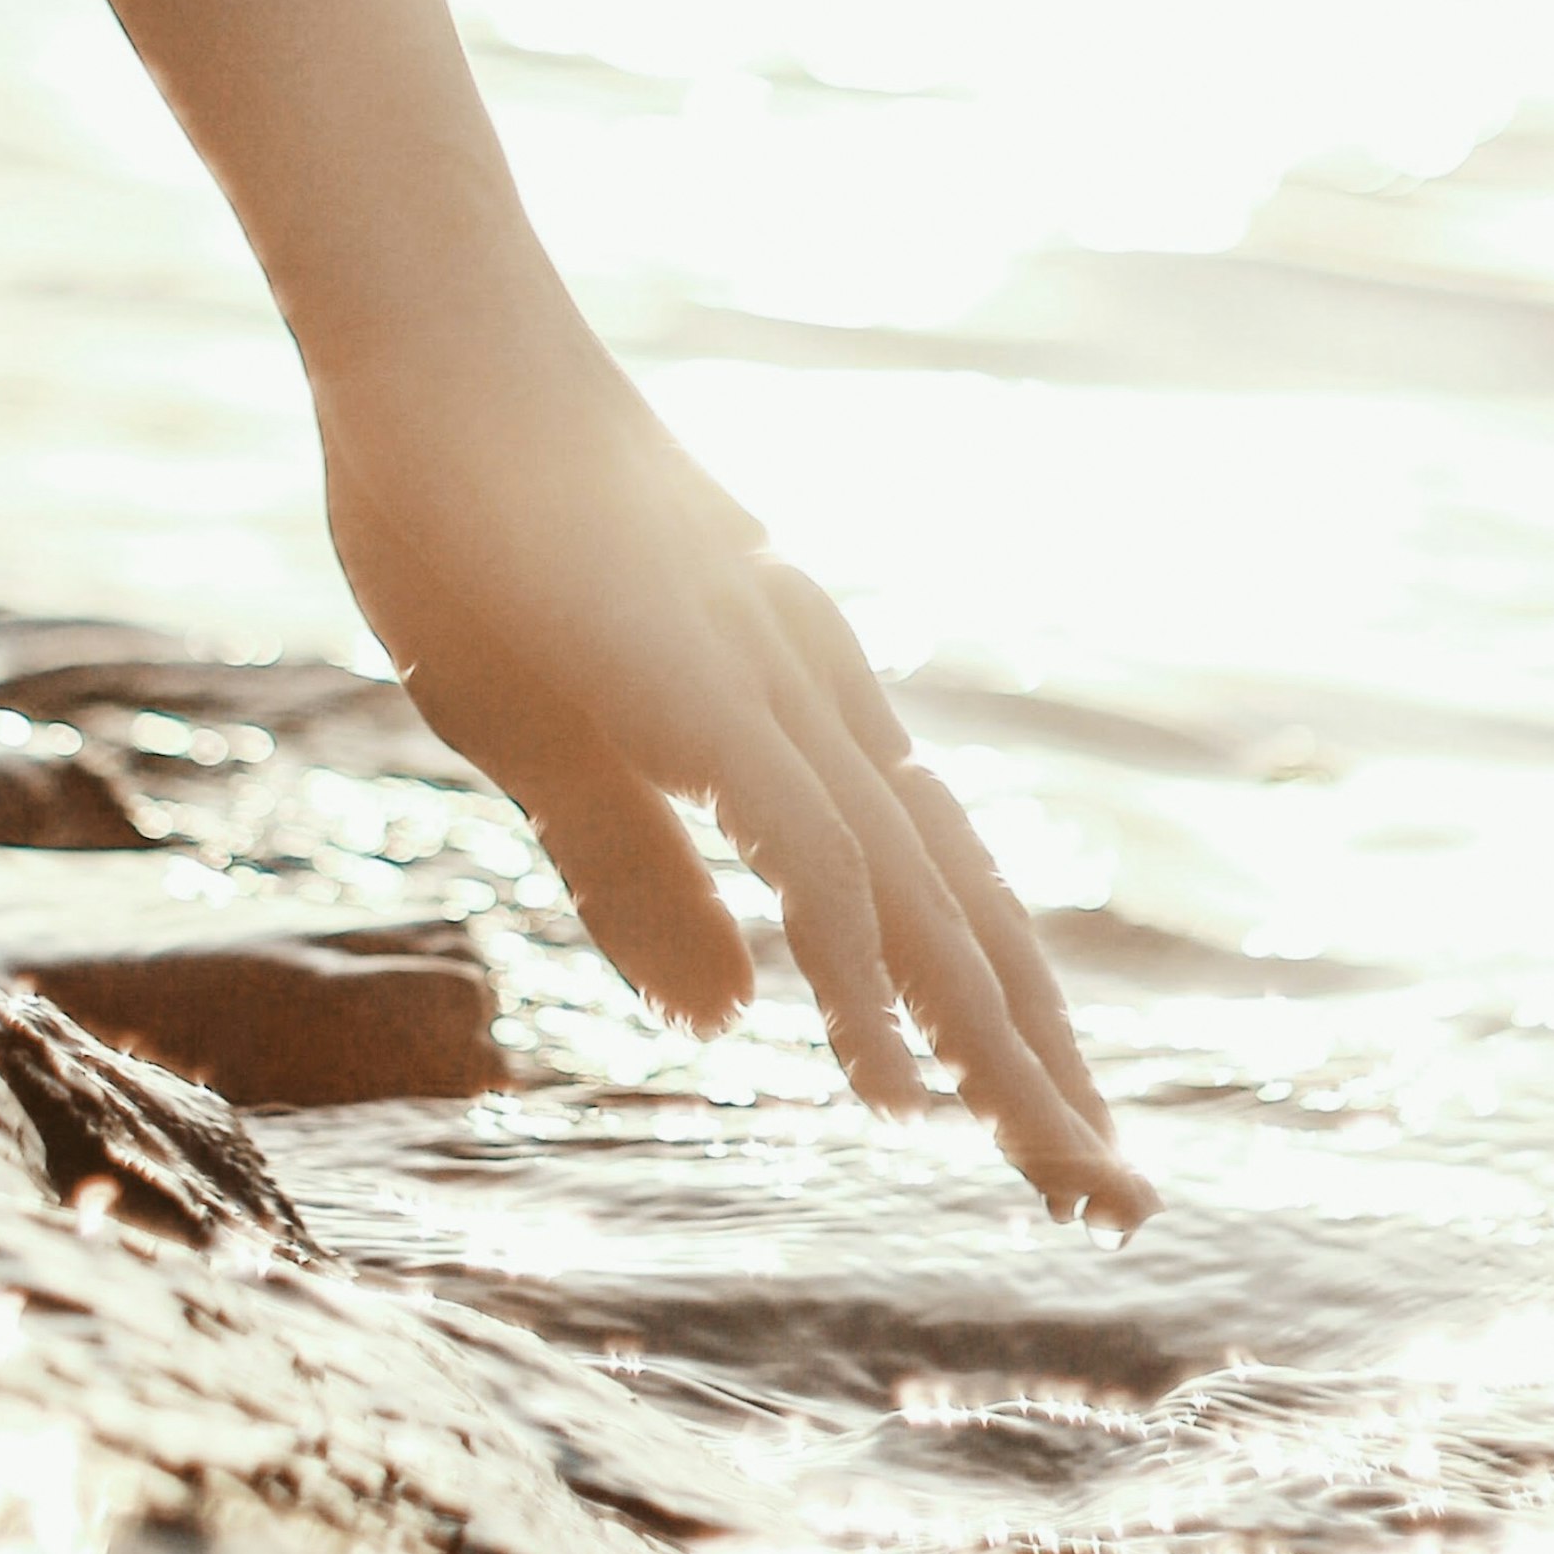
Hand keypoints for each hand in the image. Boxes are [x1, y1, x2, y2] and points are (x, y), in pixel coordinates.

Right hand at [307, 309, 1156, 1230]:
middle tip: (1119, 1204)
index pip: (932, 892)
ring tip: (1069, 1180)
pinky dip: (863, 987)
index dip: (998, 1015)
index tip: (1054, 1126)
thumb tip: (730, 1021)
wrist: (433, 349)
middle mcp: (824, 704)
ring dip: (1002, 1058)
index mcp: (800, 709)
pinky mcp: (708, 695)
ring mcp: (777, 695)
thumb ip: (645, 879)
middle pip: (968, 919)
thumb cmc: (476, 524)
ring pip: (927, 913)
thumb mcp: (558, 744)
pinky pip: (812, 868)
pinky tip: (890, 1089)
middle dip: (1046, 1069)